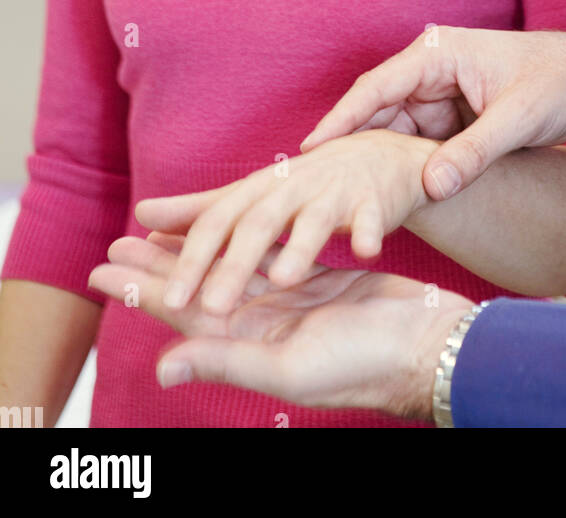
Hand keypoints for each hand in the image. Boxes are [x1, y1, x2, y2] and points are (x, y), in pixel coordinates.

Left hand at [87, 232, 469, 418]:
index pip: (182, 307)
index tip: (102, 266)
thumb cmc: (362, 362)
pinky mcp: (332, 277)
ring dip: (207, 246)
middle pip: (206, 278)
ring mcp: (300, 296)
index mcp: (251, 335)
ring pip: (242, 261)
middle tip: (124, 236)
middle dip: (164, 259)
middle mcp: (269, 315)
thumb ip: (226, 362)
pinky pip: (291, 253)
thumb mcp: (287, 367)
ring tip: (176, 229)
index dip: (140, 285)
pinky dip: (272, 240)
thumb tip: (162, 369)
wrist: (430, 344)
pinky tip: (259, 230)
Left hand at [134, 130, 437, 315]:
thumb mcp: (253, 195)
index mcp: (259, 192)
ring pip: (314, 220)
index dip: (192, 259)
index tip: (170, 298)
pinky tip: (364, 251)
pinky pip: (371, 218)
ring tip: (282, 280)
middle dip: (233, 264)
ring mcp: (336, 193)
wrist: (382, 158)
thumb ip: (199, 210)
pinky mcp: (375, 200)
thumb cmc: (308, 186)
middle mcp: (293, 189)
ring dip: (299, 247)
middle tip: (210, 306)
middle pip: (259, 223)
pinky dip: (368, 232)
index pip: (217, 222)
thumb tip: (143, 214)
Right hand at [300, 25, 565, 200]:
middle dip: (351, 149)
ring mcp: (439, 97)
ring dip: (378, 165)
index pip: (376, 87)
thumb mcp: (518, 118)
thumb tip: (431, 187)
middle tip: (316, 188)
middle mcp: (430, 72)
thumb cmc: (557, 81)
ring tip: (342, 200)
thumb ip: (475, 152)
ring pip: (394, 136)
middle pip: (377, 114)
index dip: (340, 119)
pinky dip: (405, 171)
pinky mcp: (451, 120)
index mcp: (438, 53)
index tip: (309, 148)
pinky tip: (385, 199)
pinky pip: (417, 147)